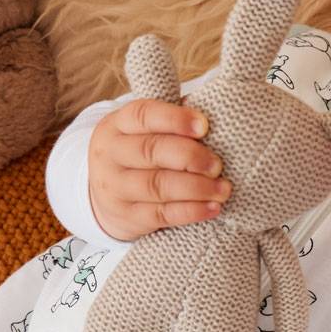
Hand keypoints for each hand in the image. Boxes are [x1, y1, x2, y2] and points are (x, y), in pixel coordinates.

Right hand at [87, 98, 231, 240]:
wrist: (107, 197)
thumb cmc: (141, 155)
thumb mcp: (144, 133)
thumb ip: (173, 123)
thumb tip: (218, 115)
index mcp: (117, 124)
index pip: (143, 115)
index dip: (175, 119)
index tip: (204, 126)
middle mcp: (111, 154)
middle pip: (151, 151)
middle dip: (191, 157)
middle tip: (217, 165)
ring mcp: (116, 187)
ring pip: (158, 185)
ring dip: (197, 188)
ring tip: (223, 189)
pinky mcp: (127, 216)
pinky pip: (162, 214)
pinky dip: (191, 211)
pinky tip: (213, 208)